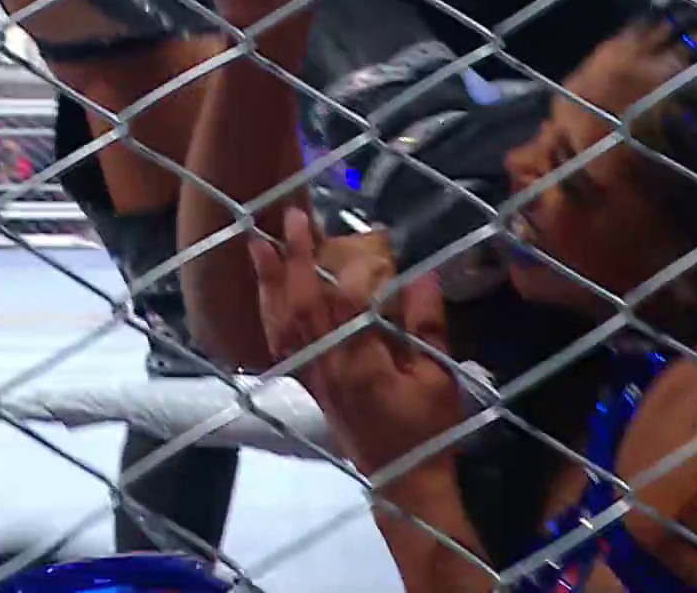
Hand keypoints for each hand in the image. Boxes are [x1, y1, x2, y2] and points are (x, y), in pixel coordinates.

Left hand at [253, 208, 462, 476]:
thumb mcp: (439, 378)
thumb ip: (428, 327)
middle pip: (305, 306)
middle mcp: (328, 368)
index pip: (349, 307)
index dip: (355, 272)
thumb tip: (423, 276)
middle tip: (292, 218)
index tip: (370, 241)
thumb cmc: (428, 429)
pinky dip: (271, 313)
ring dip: (270, 281)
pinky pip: (281, 343)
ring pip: (283, 322)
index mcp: (363, 366)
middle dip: (297, 259)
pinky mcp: (309, 384)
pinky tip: (267, 291)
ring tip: (257, 244)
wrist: (403, 479)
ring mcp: (314, 377)